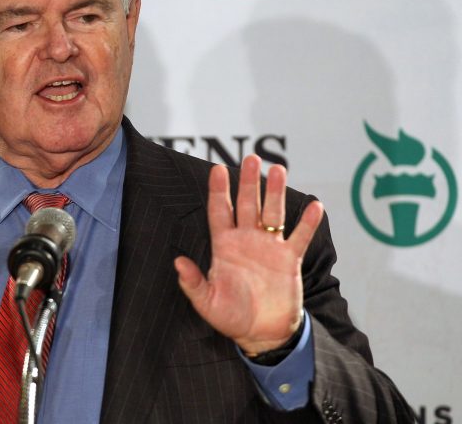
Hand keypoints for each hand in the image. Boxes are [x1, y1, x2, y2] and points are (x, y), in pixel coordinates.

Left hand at [174, 155, 323, 355]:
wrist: (262, 334)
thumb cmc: (231, 317)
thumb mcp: (207, 303)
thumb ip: (193, 283)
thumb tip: (177, 263)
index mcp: (224, 247)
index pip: (219, 212)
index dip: (218, 191)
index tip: (217, 169)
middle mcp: (246, 241)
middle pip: (247, 204)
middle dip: (248, 182)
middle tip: (251, 158)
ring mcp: (269, 247)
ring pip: (272, 213)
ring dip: (276, 192)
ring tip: (278, 169)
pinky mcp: (289, 260)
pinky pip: (299, 237)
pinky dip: (307, 223)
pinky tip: (315, 206)